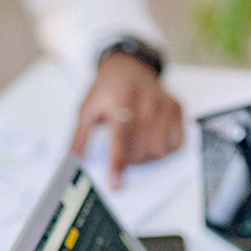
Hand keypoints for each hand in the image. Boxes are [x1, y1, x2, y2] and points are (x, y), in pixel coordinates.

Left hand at [71, 50, 183, 186]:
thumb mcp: (87, 108)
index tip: (115, 184)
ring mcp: (164, 104)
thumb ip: (79, 137)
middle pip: (141, 148)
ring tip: (135, 144)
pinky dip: (163, 149)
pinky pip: (176, 143)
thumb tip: (72, 162)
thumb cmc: (108, 89)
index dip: (118, 163)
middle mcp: (146, 100)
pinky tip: (152, 138)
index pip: (121, 136)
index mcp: (120, 98)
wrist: (129, 66)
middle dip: (130, 160)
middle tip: (122, 152)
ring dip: (146, 157)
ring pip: (159, 150)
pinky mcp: (177, 108)